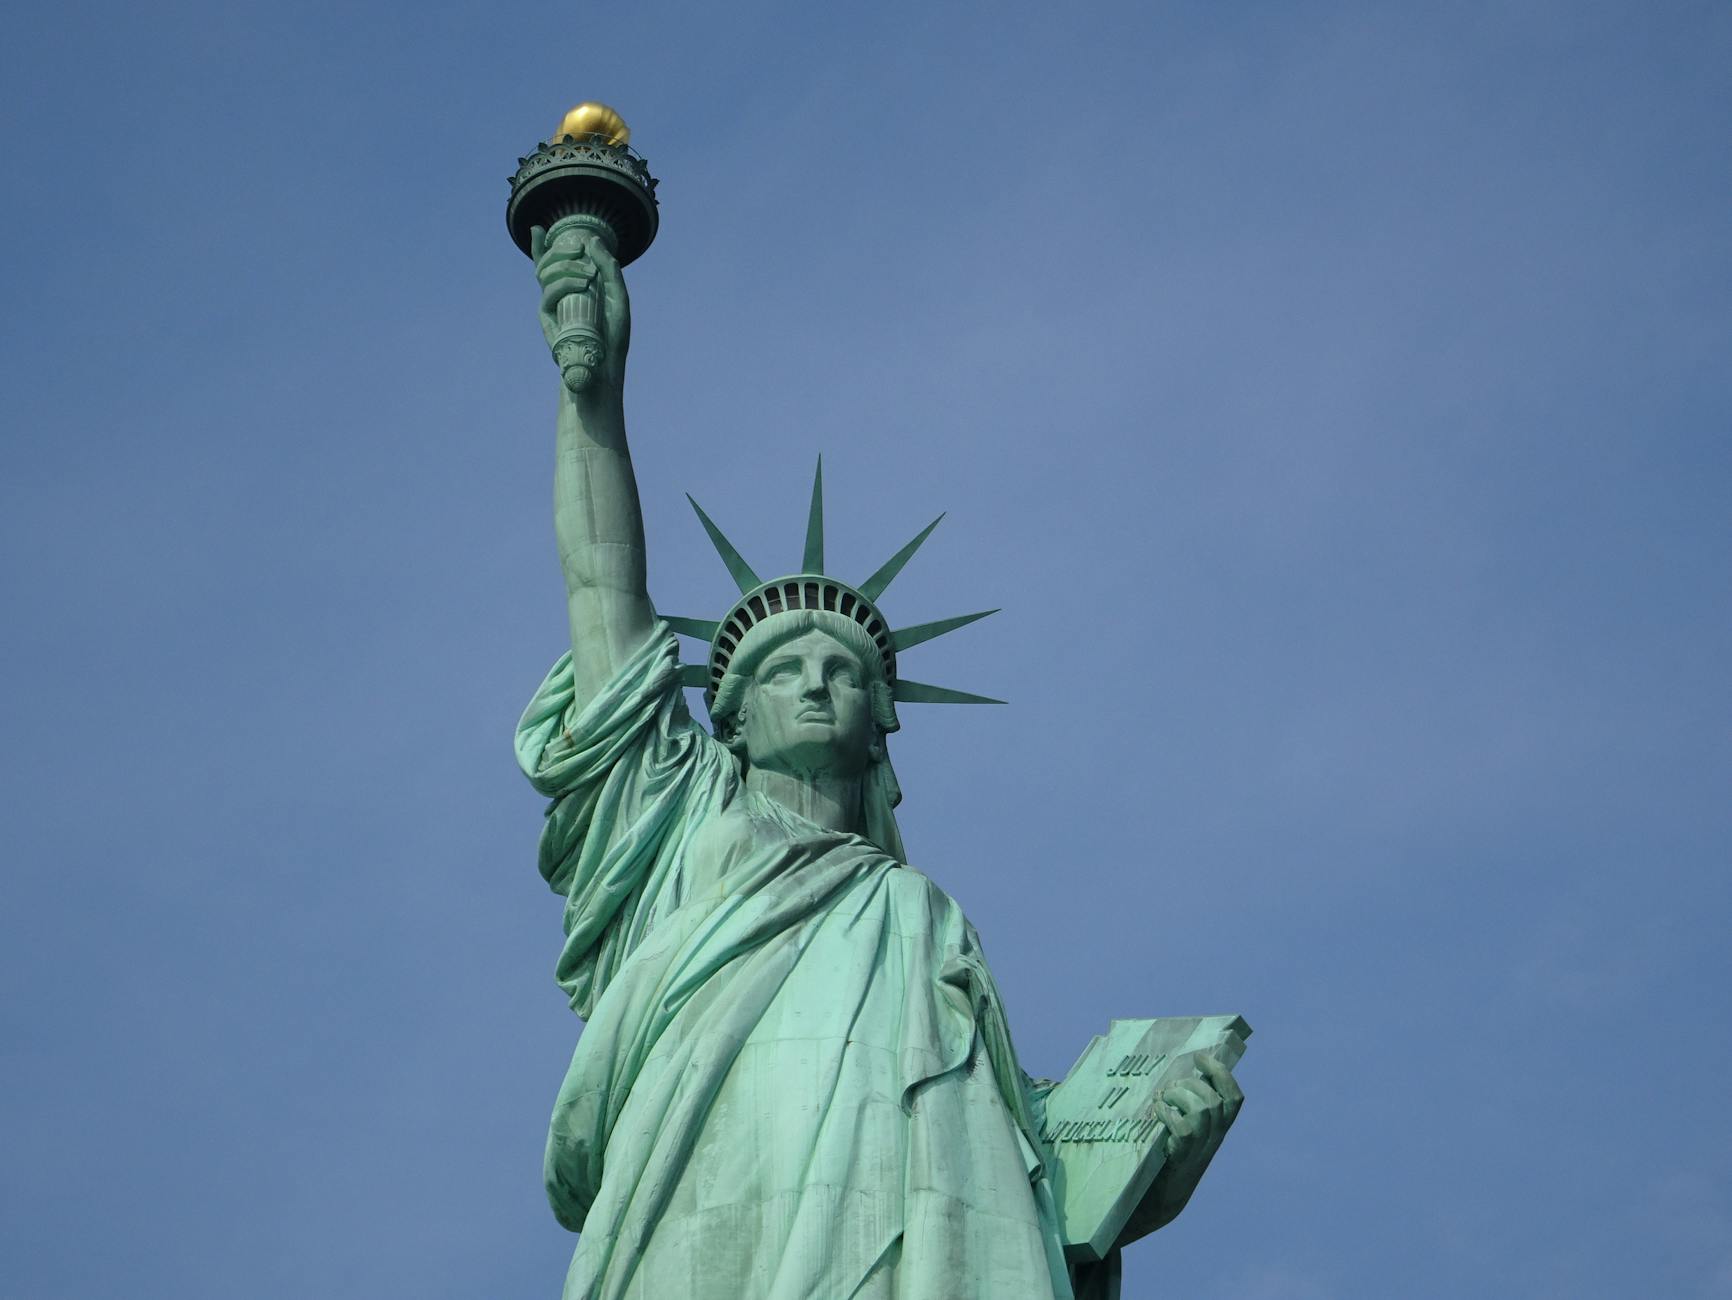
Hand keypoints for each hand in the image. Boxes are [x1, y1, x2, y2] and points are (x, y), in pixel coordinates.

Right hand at [531, 223, 630, 394]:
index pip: (552, 265)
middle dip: (559, 250)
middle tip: (579, 248)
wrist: (606, 367)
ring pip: (544, 274)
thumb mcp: (618, 297)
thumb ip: (609, 269)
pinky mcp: (547, 319)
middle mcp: (559, 296)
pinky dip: (564, 283)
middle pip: (546, 264)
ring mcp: (551, 306)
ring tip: (588, 273)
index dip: (540, 247)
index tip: (536, 229)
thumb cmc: (614, 336)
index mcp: (573, 290)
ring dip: (566, 266)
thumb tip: (592, 240)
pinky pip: (548, 293)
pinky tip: (581, 284)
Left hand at [1152, 1052, 1243, 1176]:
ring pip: (1203, 1111)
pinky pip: (1184, 1129)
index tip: (1200, 1057)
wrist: (1161, 1197)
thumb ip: (1190, 1105)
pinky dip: (1168, 1114)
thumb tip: (1179, 1071)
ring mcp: (1200, 1149)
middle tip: (1171, 1086)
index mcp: (1219, 1128)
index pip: (1234, 1098)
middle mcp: (1215, 1138)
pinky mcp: (1182, 1157)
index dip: (1221, 1073)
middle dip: (1191, 1084)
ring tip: (1163, 1098)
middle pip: (1215, 1100)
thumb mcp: (1187, 1128)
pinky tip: (1157, 1112)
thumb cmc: (1169, 1153)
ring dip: (1179, 1096)